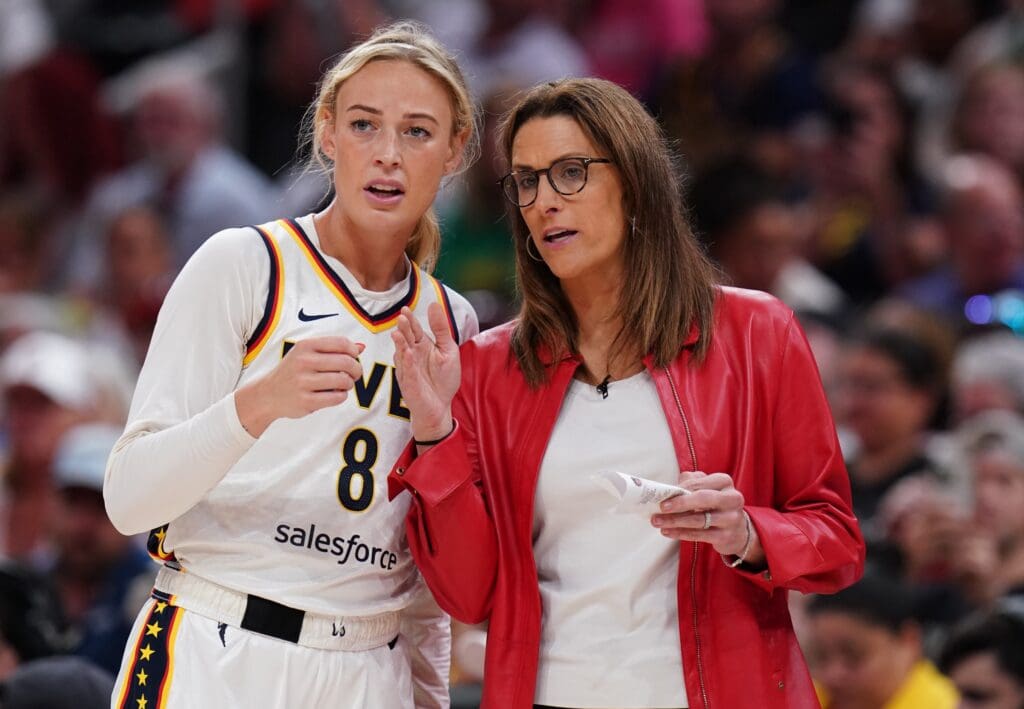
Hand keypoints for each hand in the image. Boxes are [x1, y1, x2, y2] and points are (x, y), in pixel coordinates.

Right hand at [235, 336, 363, 436]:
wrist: (267, 394)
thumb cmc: (293, 371)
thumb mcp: (308, 354)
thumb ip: (334, 349)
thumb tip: (361, 347)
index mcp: (305, 346)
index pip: (341, 343)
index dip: (354, 352)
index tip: (354, 358)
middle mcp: (303, 362)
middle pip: (346, 362)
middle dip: (356, 369)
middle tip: (354, 375)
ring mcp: (303, 382)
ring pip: (344, 380)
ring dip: (349, 384)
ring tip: (344, 385)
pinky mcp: (306, 401)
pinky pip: (337, 397)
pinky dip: (342, 396)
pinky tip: (335, 394)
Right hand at [392, 303, 460, 440]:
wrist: (440, 406)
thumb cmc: (443, 379)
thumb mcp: (448, 349)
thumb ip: (441, 328)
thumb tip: (434, 304)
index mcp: (422, 345)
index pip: (414, 329)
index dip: (410, 319)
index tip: (405, 309)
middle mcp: (412, 355)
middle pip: (406, 338)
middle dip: (403, 328)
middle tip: (401, 317)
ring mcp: (408, 368)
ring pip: (402, 353)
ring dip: (400, 344)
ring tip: (398, 333)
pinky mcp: (409, 382)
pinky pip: (407, 371)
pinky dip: (407, 363)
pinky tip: (407, 354)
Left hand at [651, 471, 757, 560]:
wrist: (737, 530)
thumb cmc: (714, 504)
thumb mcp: (705, 488)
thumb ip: (690, 482)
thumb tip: (668, 487)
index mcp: (724, 482)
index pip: (699, 483)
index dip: (680, 488)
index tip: (663, 494)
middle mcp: (732, 498)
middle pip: (703, 499)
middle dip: (680, 503)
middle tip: (661, 507)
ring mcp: (731, 519)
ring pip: (699, 519)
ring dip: (674, 521)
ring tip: (657, 522)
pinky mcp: (726, 536)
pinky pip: (699, 535)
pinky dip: (680, 533)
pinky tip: (667, 532)